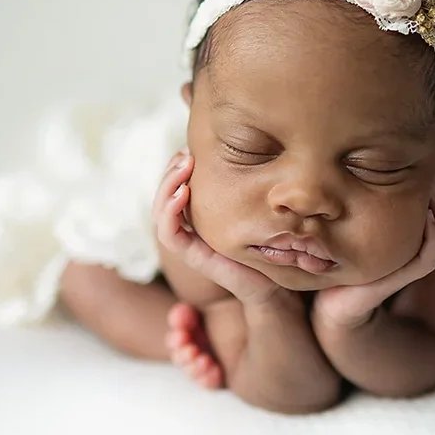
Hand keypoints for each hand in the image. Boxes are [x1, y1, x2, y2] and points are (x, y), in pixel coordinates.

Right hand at [153, 150, 283, 306]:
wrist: (274, 284)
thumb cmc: (266, 244)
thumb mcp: (253, 209)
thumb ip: (243, 188)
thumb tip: (246, 150)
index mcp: (198, 217)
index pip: (172, 189)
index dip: (174, 168)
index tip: (189, 149)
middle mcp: (189, 229)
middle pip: (162, 198)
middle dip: (169, 172)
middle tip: (185, 154)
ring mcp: (189, 244)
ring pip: (160, 214)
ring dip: (167, 187)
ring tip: (183, 167)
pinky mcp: (193, 258)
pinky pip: (169, 235)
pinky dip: (170, 212)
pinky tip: (183, 193)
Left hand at [315, 178, 434, 328]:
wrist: (333, 299)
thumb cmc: (346, 260)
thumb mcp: (362, 228)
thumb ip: (375, 206)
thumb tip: (374, 172)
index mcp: (415, 242)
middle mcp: (419, 254)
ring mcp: (412, 266)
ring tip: (434, 194)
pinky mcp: (402, 277)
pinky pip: (429, 257)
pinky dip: (434, 236)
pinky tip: (427, 216)